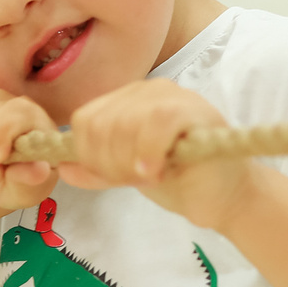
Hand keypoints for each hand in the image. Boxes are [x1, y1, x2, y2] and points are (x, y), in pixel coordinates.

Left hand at [58, 79, 255, 229]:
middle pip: (99, 125)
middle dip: (110, 163)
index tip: (115, 177)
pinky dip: (150, 153)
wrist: (226, 196)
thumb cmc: (180, 180)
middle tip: (138, 178)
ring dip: (131, 162)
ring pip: (124, 124)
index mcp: (128, 100)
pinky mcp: (195, 110)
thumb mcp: (128, 173)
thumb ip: (96, 170)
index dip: (90, 155)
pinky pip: (156, 123)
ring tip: (153, 174)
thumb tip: (61, 168)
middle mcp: (149, 90)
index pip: (84, 121)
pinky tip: (158, 171)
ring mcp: (173, 96)